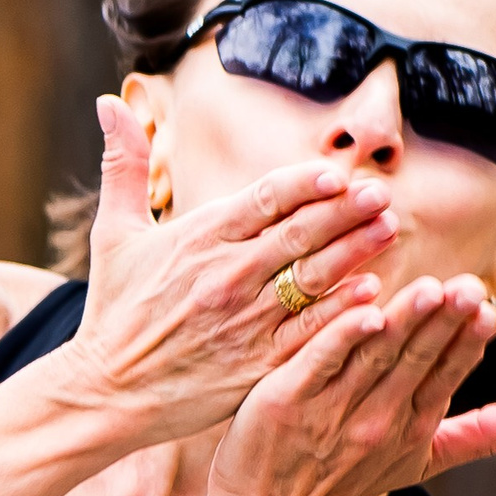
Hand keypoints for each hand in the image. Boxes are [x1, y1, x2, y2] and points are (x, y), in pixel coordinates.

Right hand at [64, 96, 399, 442]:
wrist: (107, 392)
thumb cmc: (113, 311)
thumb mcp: (112, 234)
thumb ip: (122, 165)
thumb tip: (106, 103)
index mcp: (198, 238)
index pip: (263, 198)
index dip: (304, 184)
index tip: (337, 172)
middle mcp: (226, 275)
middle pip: (298, 233)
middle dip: (344, 211)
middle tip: (380, 194)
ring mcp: (244, 321)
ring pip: (311, 278)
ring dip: (354, 252)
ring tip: (388, 229)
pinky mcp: (255, 365)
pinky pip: (308, 333)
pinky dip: (341, 313)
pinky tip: (371, 295)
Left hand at [196, 271, 495, 495]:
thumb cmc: (343, 482)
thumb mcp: (419, 462)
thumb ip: (480, 435)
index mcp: (411, 426)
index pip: (446, 375)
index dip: (467, 343)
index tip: (489, 310)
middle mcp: (377, 419)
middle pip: (418, 360)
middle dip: (446, 323)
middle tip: (471, 287)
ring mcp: (332, 410)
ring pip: (376, 357)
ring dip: (406, 322)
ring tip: (432, 289)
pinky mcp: (287, 400)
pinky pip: (322, 362)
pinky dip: (344, 337)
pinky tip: (367, 311)